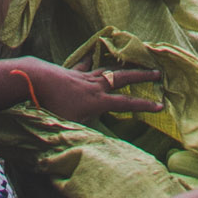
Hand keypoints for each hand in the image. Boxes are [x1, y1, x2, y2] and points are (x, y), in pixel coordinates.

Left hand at [35, 65, 165, 122]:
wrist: (36, 81)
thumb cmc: (52, 106)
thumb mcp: (70, 125)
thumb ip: (85, 131)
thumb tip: (95, 143)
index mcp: (98, 101)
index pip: (126, 103)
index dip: (144, 105)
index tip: (160, 105)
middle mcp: (95, 86)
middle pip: (124, 79)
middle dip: (142, 76)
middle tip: (157, 73)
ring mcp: (84, 77)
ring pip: (108, 70)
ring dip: (123, 67)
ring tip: (134, 62)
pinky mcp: (72, 72)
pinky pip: (85, 65)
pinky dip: (90, 60)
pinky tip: (92, 54)